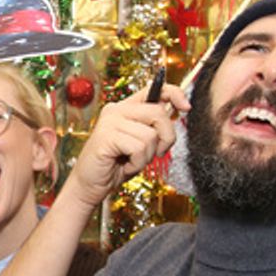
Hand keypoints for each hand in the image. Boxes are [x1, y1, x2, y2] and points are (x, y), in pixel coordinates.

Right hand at [64, 84, 189, 211]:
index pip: (155, 89)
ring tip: (132, 162)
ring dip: (147, 156)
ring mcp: (109, 122)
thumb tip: (176, 112)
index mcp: (125, 108)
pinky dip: (137, 163)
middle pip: (158, 113)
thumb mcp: (141, 143)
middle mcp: (116, 110)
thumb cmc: (115, 166)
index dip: (175, 94)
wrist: (89, 186)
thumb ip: (154, 126)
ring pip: (150, 135)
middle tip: (155, 153)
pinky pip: (138, 148)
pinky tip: (125, 166)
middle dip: (166, 138)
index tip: (186, 107)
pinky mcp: (106, 137)